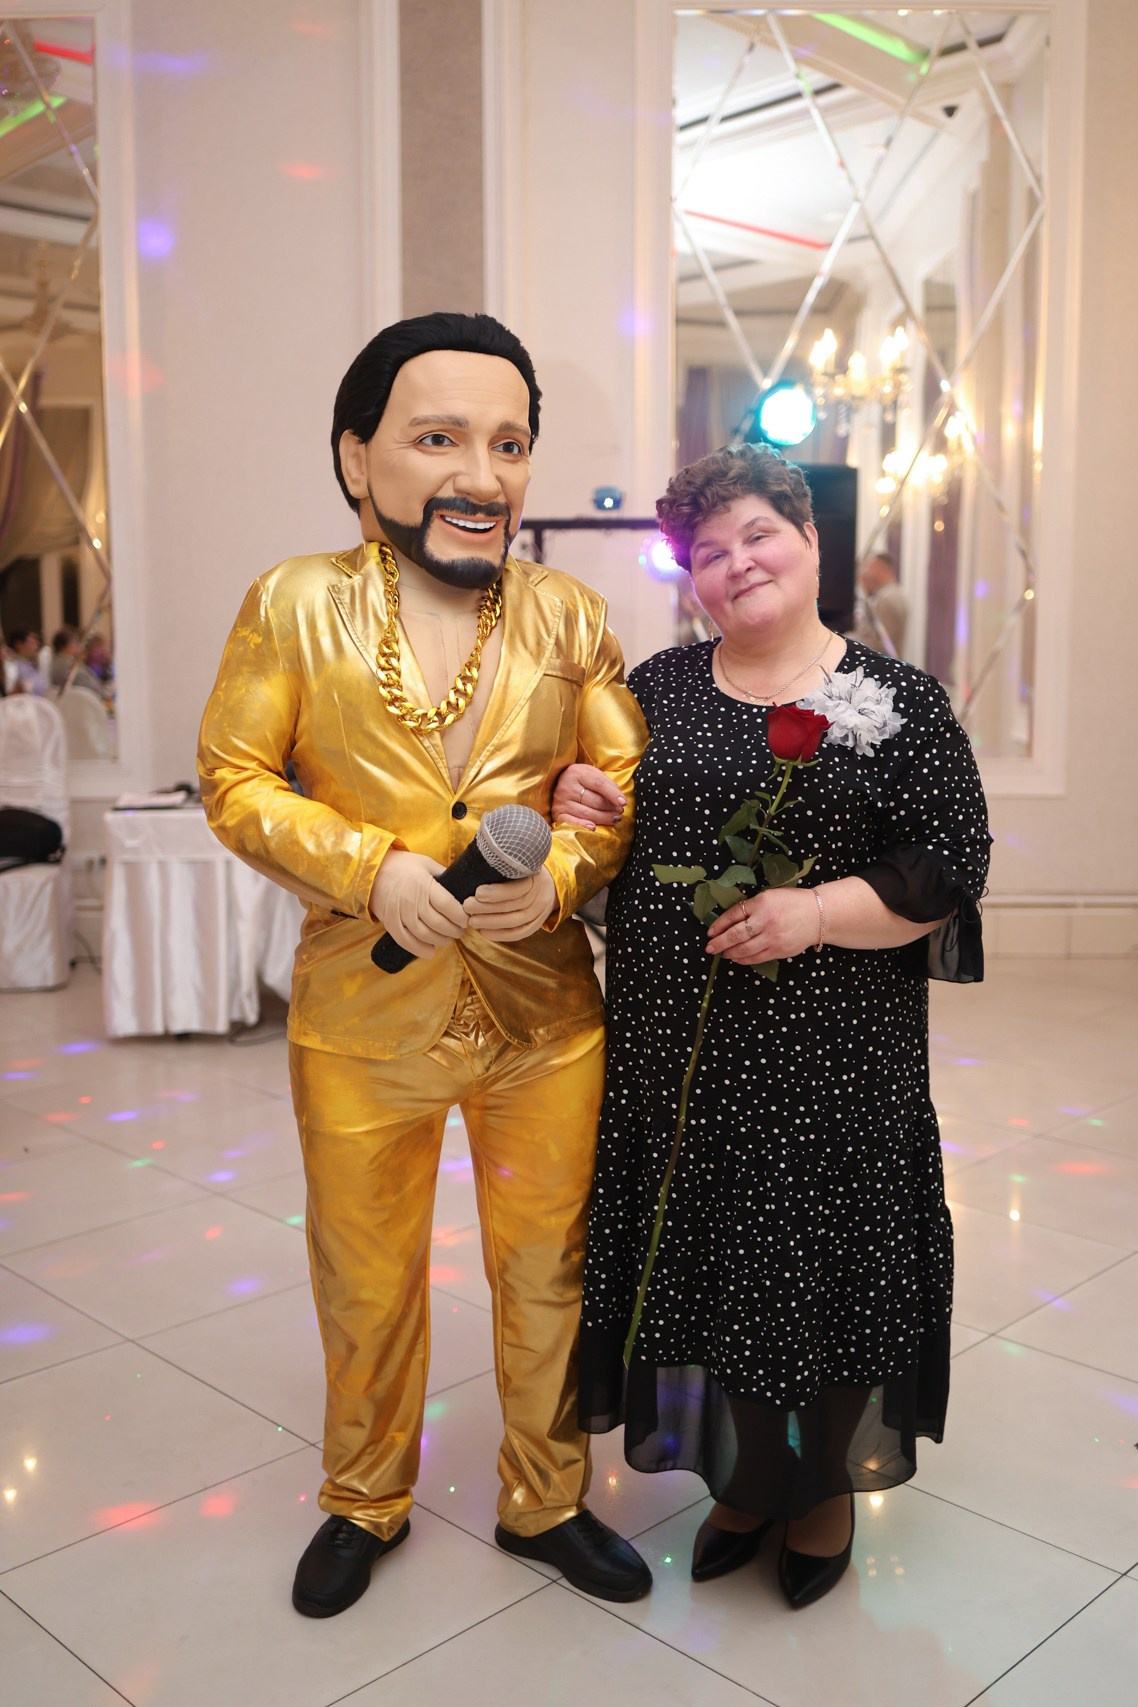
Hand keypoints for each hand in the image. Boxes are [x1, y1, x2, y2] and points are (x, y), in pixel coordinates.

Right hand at [368, 849, 467, 957]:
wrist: (371, 871)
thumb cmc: (402, 865)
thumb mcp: (425, 863)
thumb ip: (442, 874)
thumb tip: (460, 885)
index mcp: (424, 885)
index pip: (447, 906)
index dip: (460, 916)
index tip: (466, 919)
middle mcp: (413, 902)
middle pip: (438, 923)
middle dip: (454, 930)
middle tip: (460, 930)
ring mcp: (400, 914)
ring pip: (425, 935)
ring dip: (440, 941)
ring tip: (447, 938)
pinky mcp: (390, 923)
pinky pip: (405, 941)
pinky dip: (419, 949)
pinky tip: (430, 952)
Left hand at [463, 868, 556, 941]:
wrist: (550, 886)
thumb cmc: (525, 873)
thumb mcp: (520, 865)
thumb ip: (503, 867)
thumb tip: (475, 866)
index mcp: (535, 879)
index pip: (516, 889)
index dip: (496, 893)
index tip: (477, 892)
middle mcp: (539, 897)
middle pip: (511, 906)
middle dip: (486, 908)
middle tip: (467, 906)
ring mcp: (538, 914)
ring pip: (513, 922)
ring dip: (490, 923)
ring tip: (471, 921)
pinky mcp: (535, 926)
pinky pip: (517, 934)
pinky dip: (499, 935)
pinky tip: (483, 932)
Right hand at [551, 762, 625, 829]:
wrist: (557, 782)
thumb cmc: (580, 779)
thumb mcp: (593, 774)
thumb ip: (607, 784)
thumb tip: (620, 800)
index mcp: (576, 773)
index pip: (599, 784)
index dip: (613, 794)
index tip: (623, 802)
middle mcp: (566, 787)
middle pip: (595, 801)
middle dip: (611, 807)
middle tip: (620, 811)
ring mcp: (561, 801)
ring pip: (587, 813)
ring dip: (604, 818)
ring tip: (614, 818)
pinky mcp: (557, 813)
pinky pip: (572, 822)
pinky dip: (583, 826)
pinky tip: (593, 827)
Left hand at [705, 887, 819, 964]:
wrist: (818, 914)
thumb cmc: (791, 902)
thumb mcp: (769, 896)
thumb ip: (751, 907)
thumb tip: (728, 922)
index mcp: (762, 903)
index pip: (733, 915)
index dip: (719, 924)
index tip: (710, 932)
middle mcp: (766, 921)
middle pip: (736, 935)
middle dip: (719, 943)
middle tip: (709, 948)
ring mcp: (773, 938)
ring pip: (744, 950)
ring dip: (730, 953)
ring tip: (722, 953)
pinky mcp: (779, 950)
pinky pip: (756, 958)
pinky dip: (744, 959)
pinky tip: (736, 958)